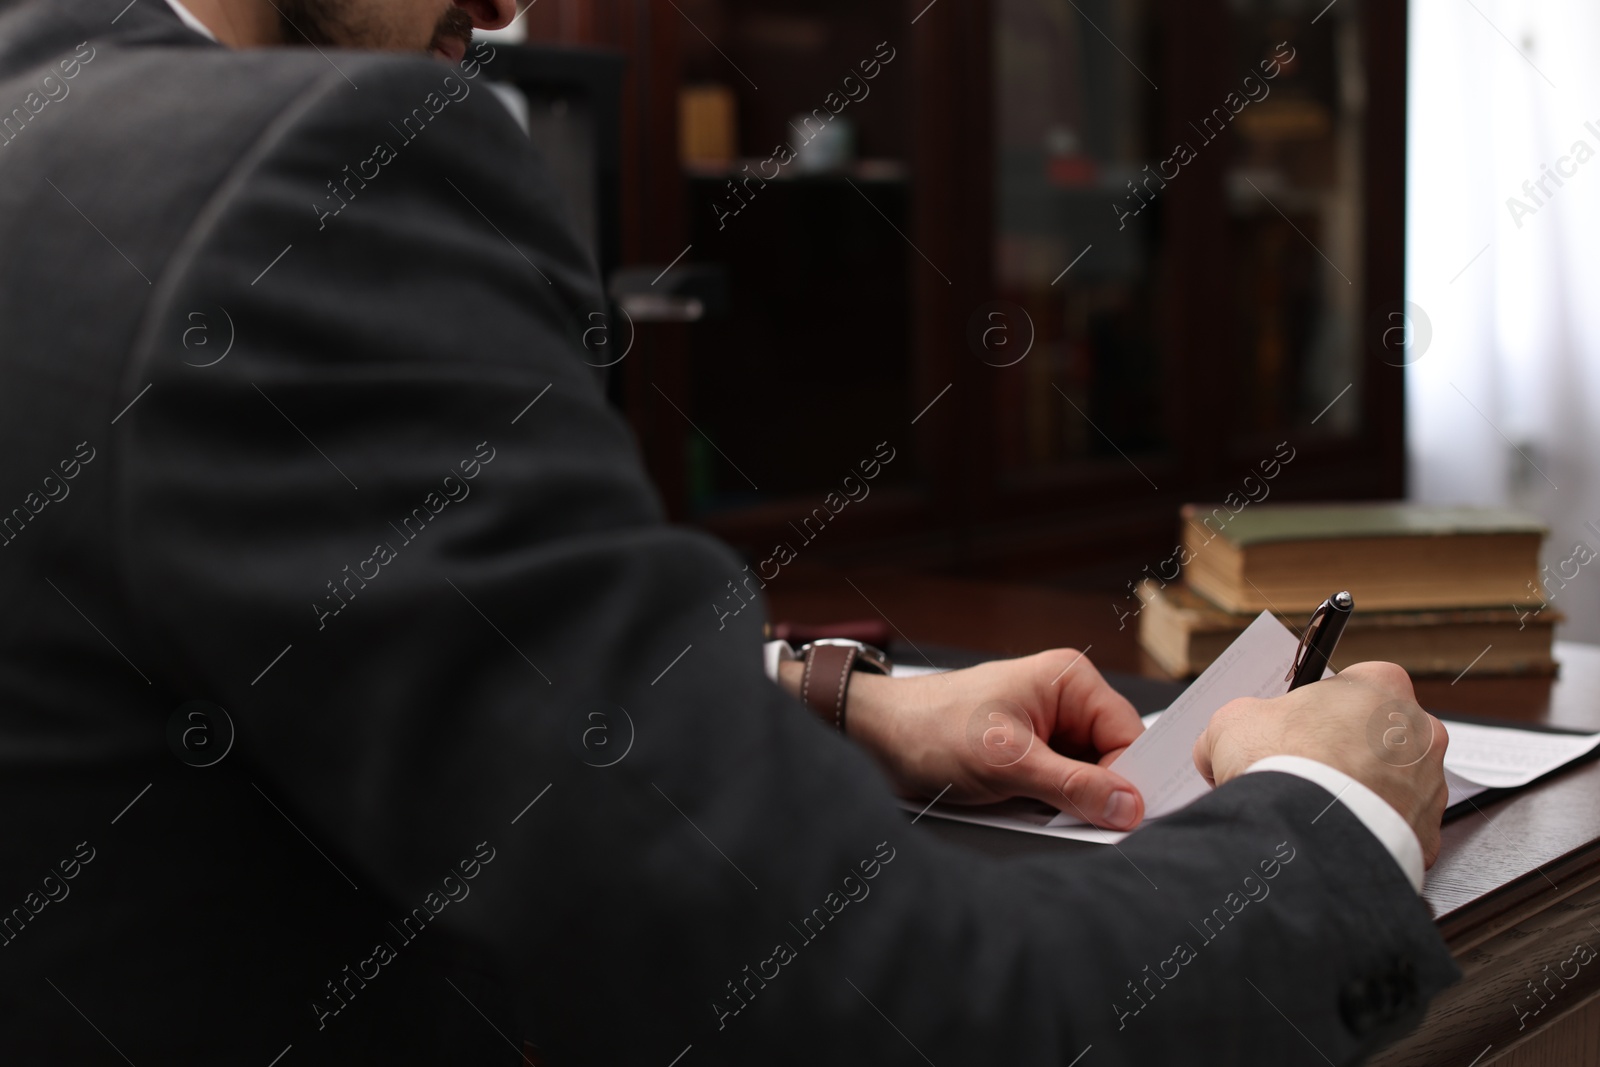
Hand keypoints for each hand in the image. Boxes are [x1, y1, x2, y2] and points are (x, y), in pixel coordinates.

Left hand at [784, 650, 1147, 829]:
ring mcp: (1047, 729)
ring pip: (1084, 781)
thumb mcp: (1007, 763)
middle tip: (1059, 813)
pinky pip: (1057, 790)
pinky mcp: (1029, 756)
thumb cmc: (932, 729)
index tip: (1116, 817)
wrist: (877, 737)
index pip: (1129, 735)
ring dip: (1063, 804)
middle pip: (1111, 760)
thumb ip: (1072, 785)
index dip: (1126, 779)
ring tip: (1024, 804)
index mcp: (1069, 681)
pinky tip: (1017, 809)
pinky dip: (1044, 809)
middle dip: (1090, 794)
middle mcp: (1064, 701)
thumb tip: (1129, 806)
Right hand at [1192, 661, 1449, 865]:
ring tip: (1320, 807)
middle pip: (1382, 733)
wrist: (1305, 832)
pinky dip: (1372, 831)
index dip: (1325, 705)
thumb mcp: (1232, 722)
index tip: (1303, 723)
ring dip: (1365, 791)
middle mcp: (1420, 730)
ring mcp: (1430, 784)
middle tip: (1309, 768)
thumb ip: (1239, 723)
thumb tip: (1220, 747)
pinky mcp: (1428, 834)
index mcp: (1381, 687)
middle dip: (1349, 750)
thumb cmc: (1282, 764)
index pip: (1358, 682)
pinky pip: (1399, 828)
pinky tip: (1338, 834)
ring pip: (1395, 782)